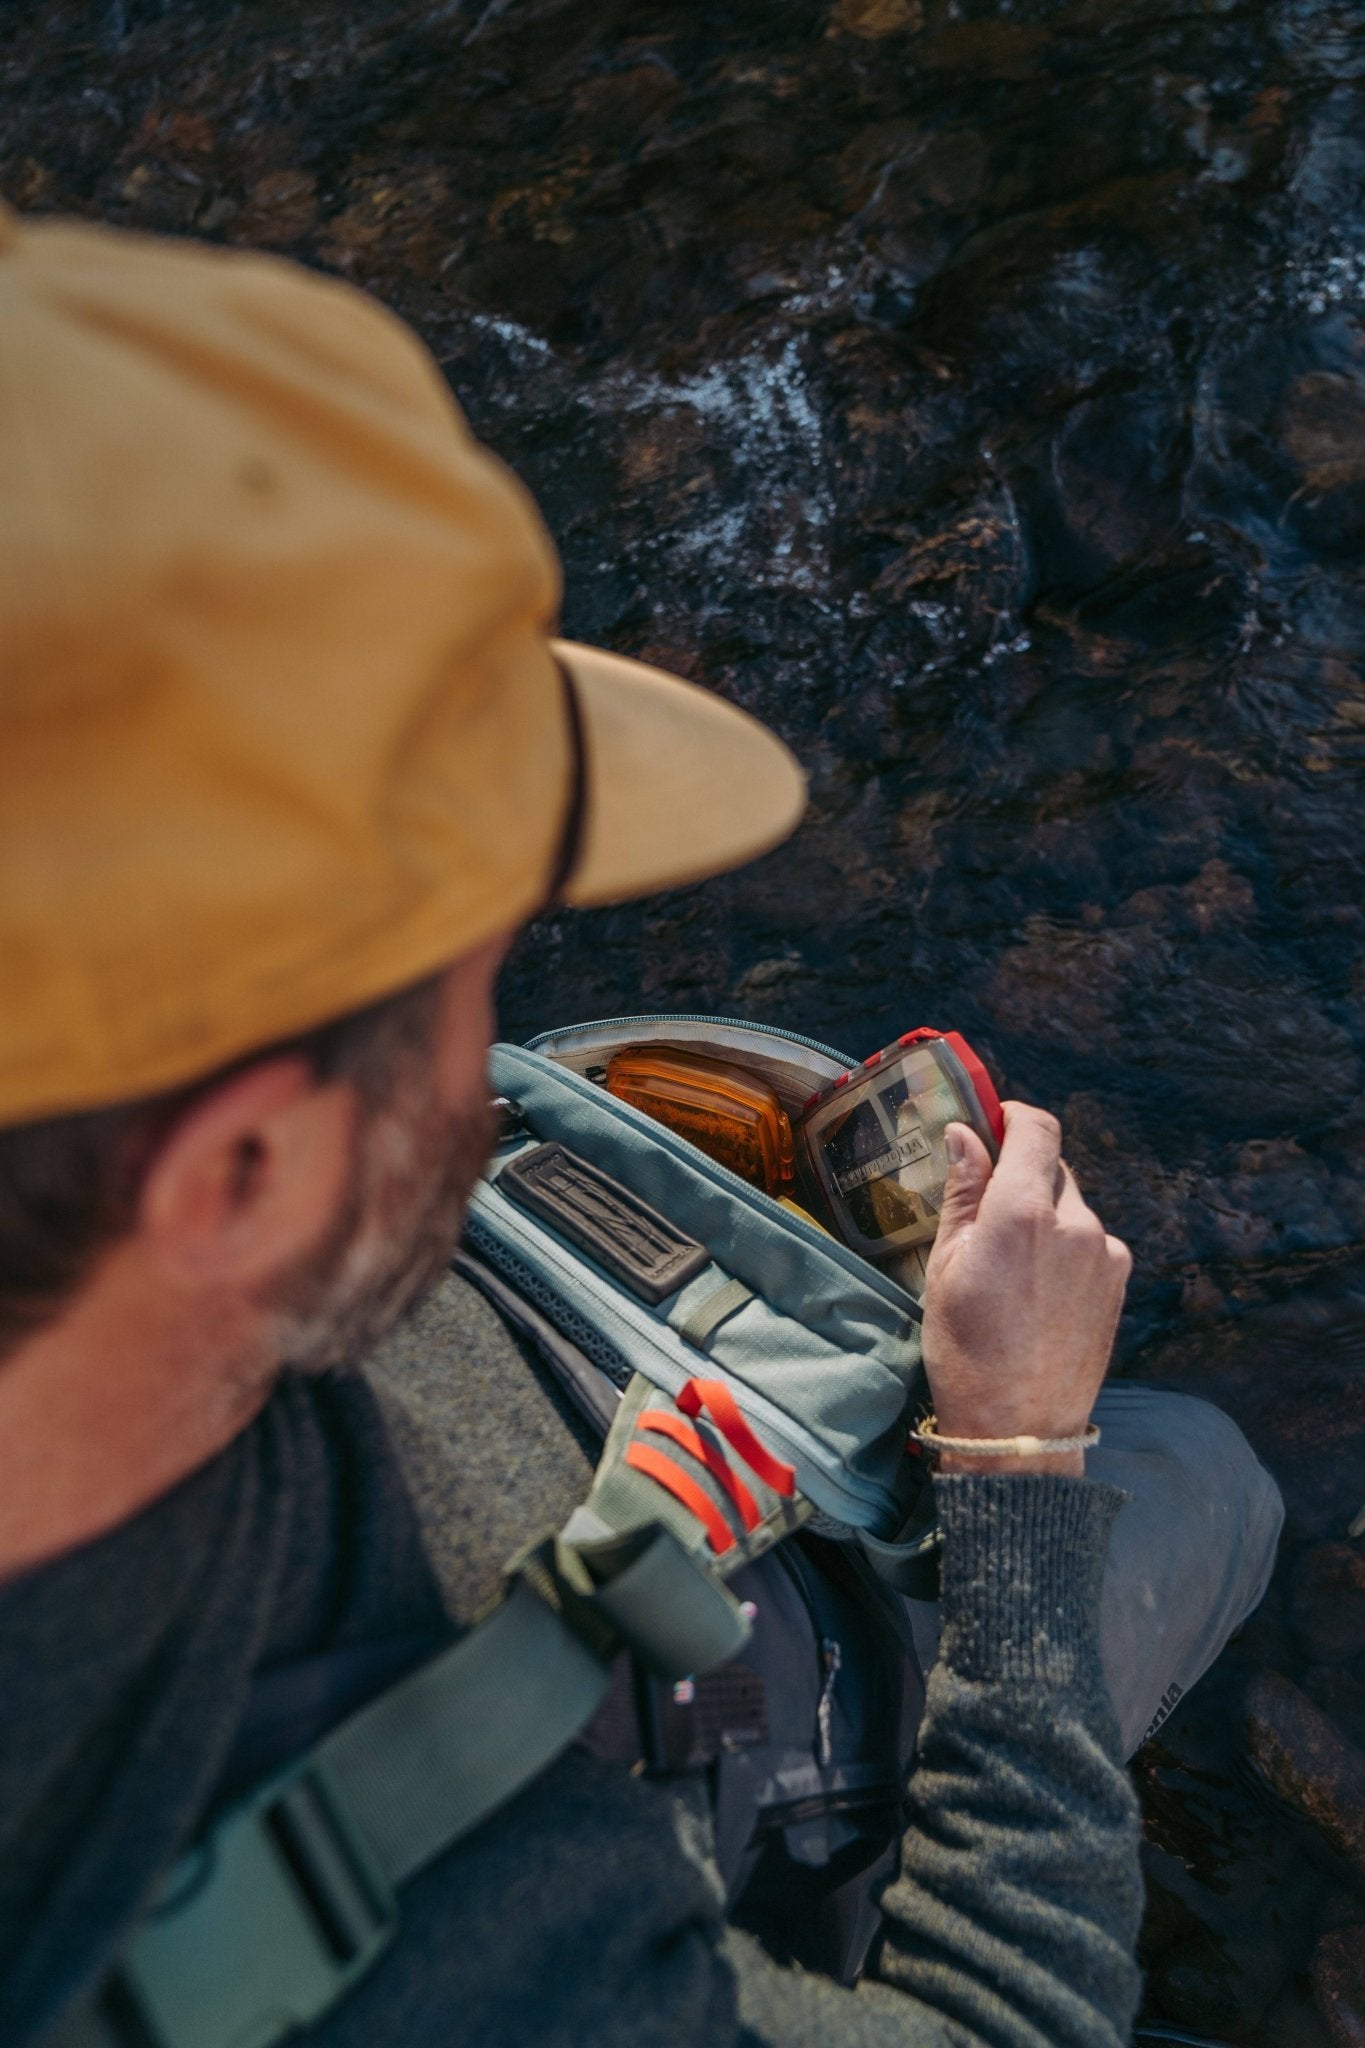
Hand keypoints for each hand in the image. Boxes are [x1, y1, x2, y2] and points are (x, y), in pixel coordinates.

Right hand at [920, 1104, 1131, 1475]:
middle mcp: (1076, 1223)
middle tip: (987, 1211)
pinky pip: (1090, 1242)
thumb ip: (962, 1193)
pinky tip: (1039, 1290)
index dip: (1014, 1116)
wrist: (1019, 1430)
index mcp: (1023, 1212)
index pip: (1037, 1129)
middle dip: (1021, 1175)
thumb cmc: (966, 1351)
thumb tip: (965, 1135)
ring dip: (1045, 1216)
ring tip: (1013, 1267)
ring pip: (1072, 1207)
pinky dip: (1066, 1248)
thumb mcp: (946, 1266)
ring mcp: (1105, 1254)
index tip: (994, 1122)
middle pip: (1053, 1167)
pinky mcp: (1119, 1282)